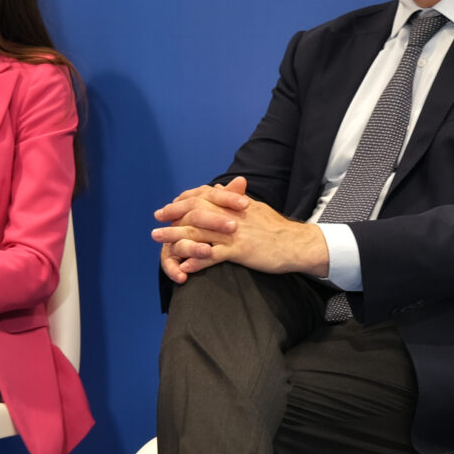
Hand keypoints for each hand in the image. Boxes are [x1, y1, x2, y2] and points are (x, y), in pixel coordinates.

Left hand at [152, 177, 328, 280]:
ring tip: (160, 244)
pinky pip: (213, 255)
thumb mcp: (255, 208)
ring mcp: (234, 233)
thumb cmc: (277, 229)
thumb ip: (235, 199)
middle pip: (194, 214)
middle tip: (156, 225)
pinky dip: (197, 261)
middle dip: (172, 219)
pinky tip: (185, 266)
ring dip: (176, 239)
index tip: (168, 207)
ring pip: (198, 234)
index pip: (202, 197)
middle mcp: (230, 215)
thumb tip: (221, 187)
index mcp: (233, 204)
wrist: (297, 244)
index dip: (182, 202)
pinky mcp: (240, 251)